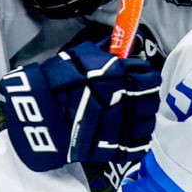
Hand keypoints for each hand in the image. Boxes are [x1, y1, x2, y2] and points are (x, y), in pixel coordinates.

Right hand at [0, 42, 160, 171]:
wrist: (40, 113)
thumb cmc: (58, 81)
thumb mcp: (81, 55)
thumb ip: (105, 51)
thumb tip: (123, 44)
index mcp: (122, 76)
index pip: (150, 76)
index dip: (146, 76)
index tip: (139, 77)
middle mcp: (127, 100)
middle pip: (152, 100)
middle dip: (146, 97)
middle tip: (137, 96)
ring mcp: (123, 126)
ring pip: (148, 123)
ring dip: (143, 118)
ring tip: (132, 116)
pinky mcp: (115, 147)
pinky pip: (139, 146)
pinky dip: (138, 141)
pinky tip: (130, 135)